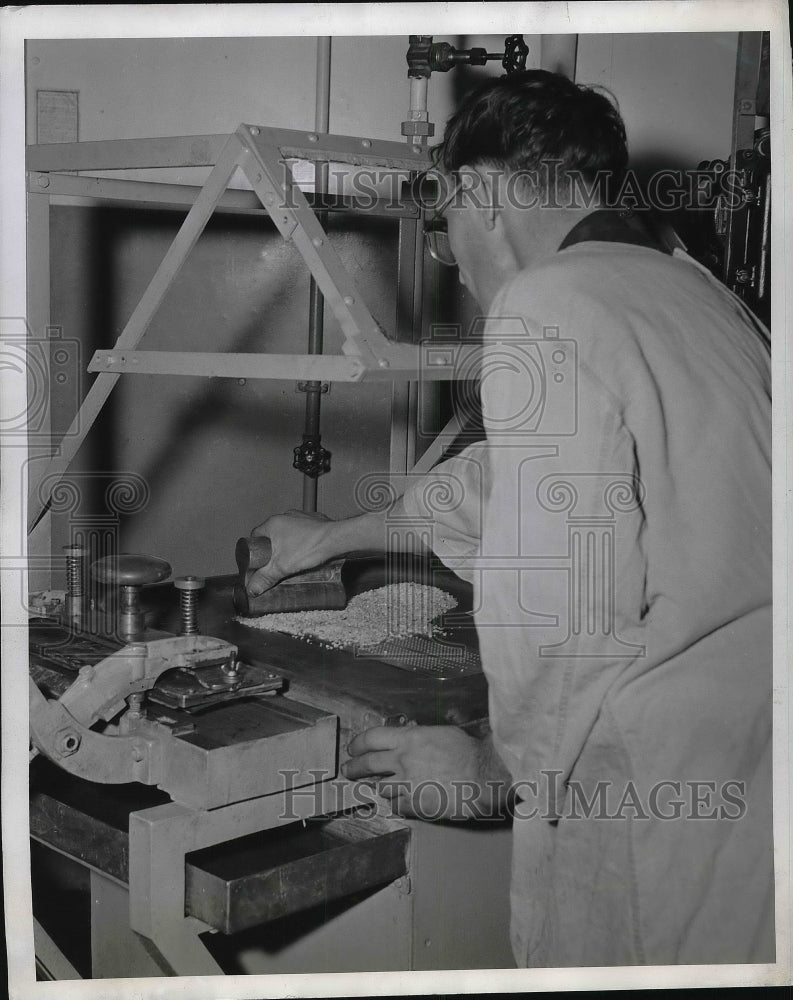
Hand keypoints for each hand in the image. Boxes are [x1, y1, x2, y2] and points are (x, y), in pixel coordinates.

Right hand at [248, 510, 332, 595]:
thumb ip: (265, 578)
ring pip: (289, 533)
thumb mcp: (282, 567)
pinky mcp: (315, 521)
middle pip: (273, 536)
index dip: (255, 551)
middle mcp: (286, 516)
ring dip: (289, 546)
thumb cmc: (311, 547)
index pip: (256, 536)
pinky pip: (304, 532)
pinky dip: (303, 541)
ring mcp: (302, 517)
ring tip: (292, 560)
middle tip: (276, 564)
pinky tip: (307, 553)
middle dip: (273, 550)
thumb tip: (252, 588)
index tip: (258, 562)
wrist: (337, 539)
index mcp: (273, 523)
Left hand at [342, 725, 508, 819]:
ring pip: (380, 787)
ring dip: (380, 787)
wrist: (483, 776)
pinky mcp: (415, 805)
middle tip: (348, 770)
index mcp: (409, 739)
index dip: (358, 743)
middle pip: (367, 764)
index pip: (372, 738)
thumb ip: (421, 737)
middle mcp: (403, 760)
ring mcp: (407, 784)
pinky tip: (399, 802)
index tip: (352, 748)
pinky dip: (395, 804)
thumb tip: (411, 737)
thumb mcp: (442, 733)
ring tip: (380, 787)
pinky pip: (396, 806)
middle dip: (354, 767)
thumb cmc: (469, 752)